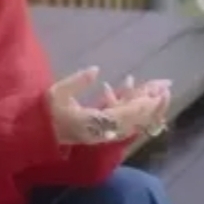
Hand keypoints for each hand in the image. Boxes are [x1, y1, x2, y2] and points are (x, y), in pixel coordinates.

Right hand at [48, 67, 164, 144]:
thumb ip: (78, 81)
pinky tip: (134, 94)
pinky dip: (132, 110)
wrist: (38, 133)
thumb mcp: (57, 93)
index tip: (155, 93)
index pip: (123, 114)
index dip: (140, 104)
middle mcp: (102, 131)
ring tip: (157, 91)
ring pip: (132, 122)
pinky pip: (123, 123)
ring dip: (146, 108)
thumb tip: (97, 70)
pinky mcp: (102, 132)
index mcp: (92, 122)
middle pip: (134, 120)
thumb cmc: (46, 112)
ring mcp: (103, 133)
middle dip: (150, 104)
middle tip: (165, 87)